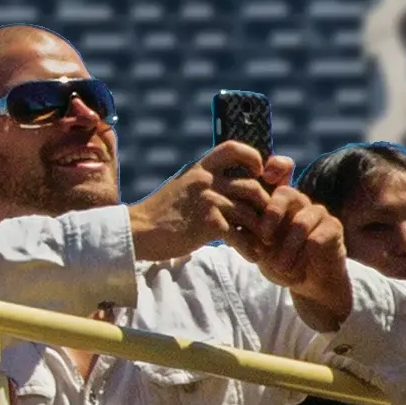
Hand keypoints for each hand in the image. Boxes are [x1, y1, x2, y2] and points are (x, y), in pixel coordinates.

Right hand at [123, 141, 257, 266]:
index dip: (253, 157)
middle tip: (266, 222)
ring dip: (261, 232)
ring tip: (262, 243)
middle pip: (253, 187)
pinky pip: (241, 236)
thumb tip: (233, 186)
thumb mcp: (183, 186)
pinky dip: (250, 249)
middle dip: (265, 207)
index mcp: (199, 168)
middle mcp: (205, 180)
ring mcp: (208, 201)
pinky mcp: (209, 223)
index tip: (257, 174)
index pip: (233, 148)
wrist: (138, 231)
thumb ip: (205, 182)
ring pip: (251, 213)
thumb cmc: (162, 213)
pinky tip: (251, 256)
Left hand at [216, 161, 353, 323]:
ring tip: (279, 266)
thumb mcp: (256, 244)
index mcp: (279, 199)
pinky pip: (316, 237)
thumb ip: (245, 226)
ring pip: (301, 221)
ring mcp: (318, 213)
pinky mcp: (333, 229)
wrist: (305, 283)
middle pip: (287, 193)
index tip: (263, 177)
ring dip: (287, 247)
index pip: (281, 169)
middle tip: (264, 239)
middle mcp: (300, 201)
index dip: (275, 166)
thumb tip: (226, 214)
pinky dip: (302, 255)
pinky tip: (295, 268)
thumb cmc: (277, 260)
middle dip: (272, 215)